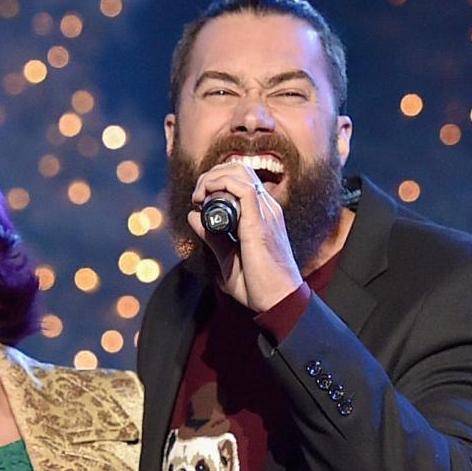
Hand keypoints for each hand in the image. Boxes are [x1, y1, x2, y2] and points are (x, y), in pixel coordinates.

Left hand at [189, 161, 301, 311]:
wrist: (278, 301)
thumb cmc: (258, 285)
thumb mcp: (227, 257)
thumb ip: (212, 236)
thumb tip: (194, 215)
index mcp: (262, 214)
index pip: (241, 178)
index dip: (215, 180)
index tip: (198, 199)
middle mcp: (266, 208)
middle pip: (238, 169)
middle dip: (210, 175)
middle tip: (196, 195)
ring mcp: (265, 212)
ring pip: (239, 172)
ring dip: (212, 178)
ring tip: (198, 196)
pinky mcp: (260, 221)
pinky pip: (241, 188)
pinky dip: (219, 185)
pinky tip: (205, 198)